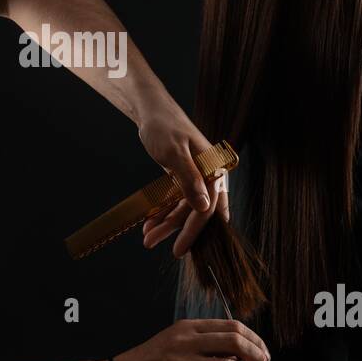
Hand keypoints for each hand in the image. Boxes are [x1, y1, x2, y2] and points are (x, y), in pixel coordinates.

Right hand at [112, 318, 283, 360]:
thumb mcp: (171, 348)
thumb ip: (199, 348)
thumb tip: (233, 359)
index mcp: (185, 327)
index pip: (230, 325)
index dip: (253, 338)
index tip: (264, 352)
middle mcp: (186, 339)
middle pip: (235, 336)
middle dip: (259, 350)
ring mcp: (182, 359)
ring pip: (231, 355)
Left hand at [135, 104, 230, 258]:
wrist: (152, 110)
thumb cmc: (164, 126)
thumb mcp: (174, 153)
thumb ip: (189, 180)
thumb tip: (204, 208)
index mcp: (214, 169)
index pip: (207, 209)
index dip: (192, 231)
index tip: (178, 250)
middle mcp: (210, 176)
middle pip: (195, 211)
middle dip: (174, 230)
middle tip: (150, 243)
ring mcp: (198, 177)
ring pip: (184, 208)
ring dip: (165, 222)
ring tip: (146, 235)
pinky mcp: (185, 177)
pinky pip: (176, 200)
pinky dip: (163, 210)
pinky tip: (149, 222)